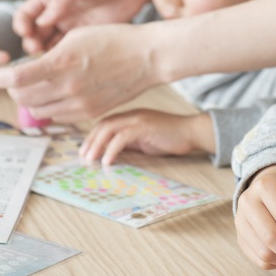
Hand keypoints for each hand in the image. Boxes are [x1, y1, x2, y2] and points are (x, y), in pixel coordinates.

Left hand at [0, 23, 161, 122]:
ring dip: (28, 98)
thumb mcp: (75, 37)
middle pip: (22, 96)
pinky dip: (47, 106)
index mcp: (62, 62)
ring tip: (34, 84)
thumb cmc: (113, 39)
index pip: (16, 77)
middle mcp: (69, 86)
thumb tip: (27, 70)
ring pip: (37, 109)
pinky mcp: (89, 113)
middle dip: (10, 87)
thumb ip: (48, 56)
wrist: (147, 57)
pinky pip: (56, 116)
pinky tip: (53, 93)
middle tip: (11, 76)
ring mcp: (80, 103)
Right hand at [12, 0, 150, 53]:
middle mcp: (57, 13)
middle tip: (37, 52)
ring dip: (45, 55)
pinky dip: (61, 59)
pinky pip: (67, 52)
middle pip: (34, 34)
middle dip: (32, 44)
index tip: (25, 33)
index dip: (21, 25)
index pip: (25, 13)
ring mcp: (70, 27)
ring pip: (48, 46)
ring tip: (49, 62)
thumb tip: (41, 21)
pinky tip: (63, 65)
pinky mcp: (85, 39)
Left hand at [79, 110, 213, 164]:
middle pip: (103, 124)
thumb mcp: (144, 141)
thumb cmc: (170, 137)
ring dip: (97, 144)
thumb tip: (110, 154)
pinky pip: (122, 136)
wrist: (192, 131)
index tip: (85, 151)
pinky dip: (112, 148)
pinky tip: (108, 160)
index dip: (92, 136)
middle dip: (90, 140)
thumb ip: (128, 144)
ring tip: (91, 159)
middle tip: (83, 156)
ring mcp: (138, 119)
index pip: (104, 123)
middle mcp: (132, 115)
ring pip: (109, 128)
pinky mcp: (145, 126)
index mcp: (130, 116)